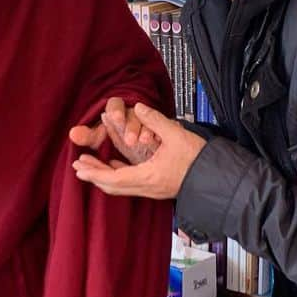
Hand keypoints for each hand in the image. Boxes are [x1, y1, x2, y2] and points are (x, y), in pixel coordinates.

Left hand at [72, 104, 205, 198]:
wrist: (219, 178)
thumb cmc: (199, 159)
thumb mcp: (177, 135)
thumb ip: (155, 120)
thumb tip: (138, 107)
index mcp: (149, 176)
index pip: (113, 178)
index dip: (94, 173)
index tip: (79, 166)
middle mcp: (148, 187)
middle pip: (113, 186)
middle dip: (94, 176)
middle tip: (78, 166)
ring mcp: (153, 190)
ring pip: (122, 187)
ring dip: (104, 176)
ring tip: (90, 166)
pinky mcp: (158, 187)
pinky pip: (132, 184)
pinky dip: (119, 176)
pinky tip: (115, 165)